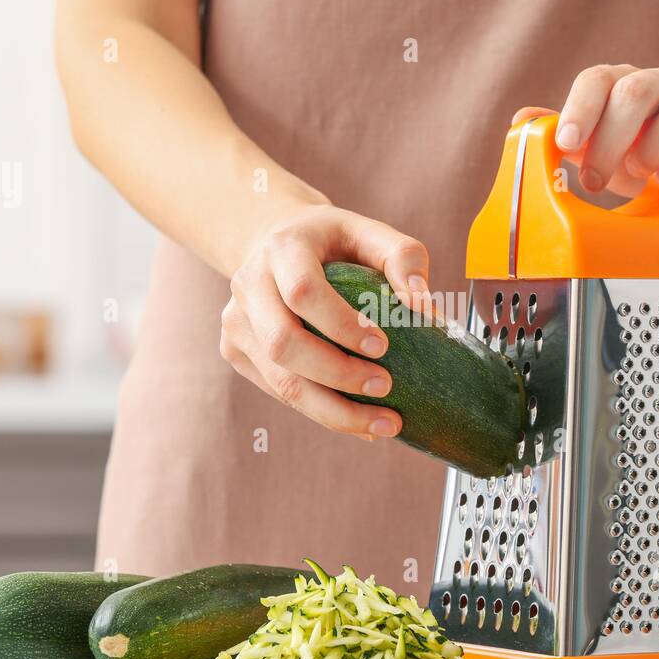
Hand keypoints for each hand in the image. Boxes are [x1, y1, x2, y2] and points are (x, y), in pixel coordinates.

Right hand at [219, 205, 430, 439]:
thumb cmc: (334, 242)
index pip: (302, 293)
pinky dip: (322, 413)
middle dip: (338, 375)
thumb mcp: (370, 233)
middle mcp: (248, 284)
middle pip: (283, 344)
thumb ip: (404, 258)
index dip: (341, 325)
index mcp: (282, 249)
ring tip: (383, 425)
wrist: (274, 241)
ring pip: (280, 381)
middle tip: (386, 387)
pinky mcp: (234, 350)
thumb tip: (424, 308)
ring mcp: (235, 321)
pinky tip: (360, 423)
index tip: (383, 346)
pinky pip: (279, 392)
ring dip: (334, 412)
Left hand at [514, 64, 658, 200]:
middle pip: (635, 91)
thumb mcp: (600, 147)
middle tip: (595, 184)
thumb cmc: (644, 153)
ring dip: (652, 154)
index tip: (566, 143)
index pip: (598, 78)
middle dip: (609, 143)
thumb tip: (522, 119)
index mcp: (624, 83)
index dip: (580, 109)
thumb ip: (567, 134)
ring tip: (641, 178)